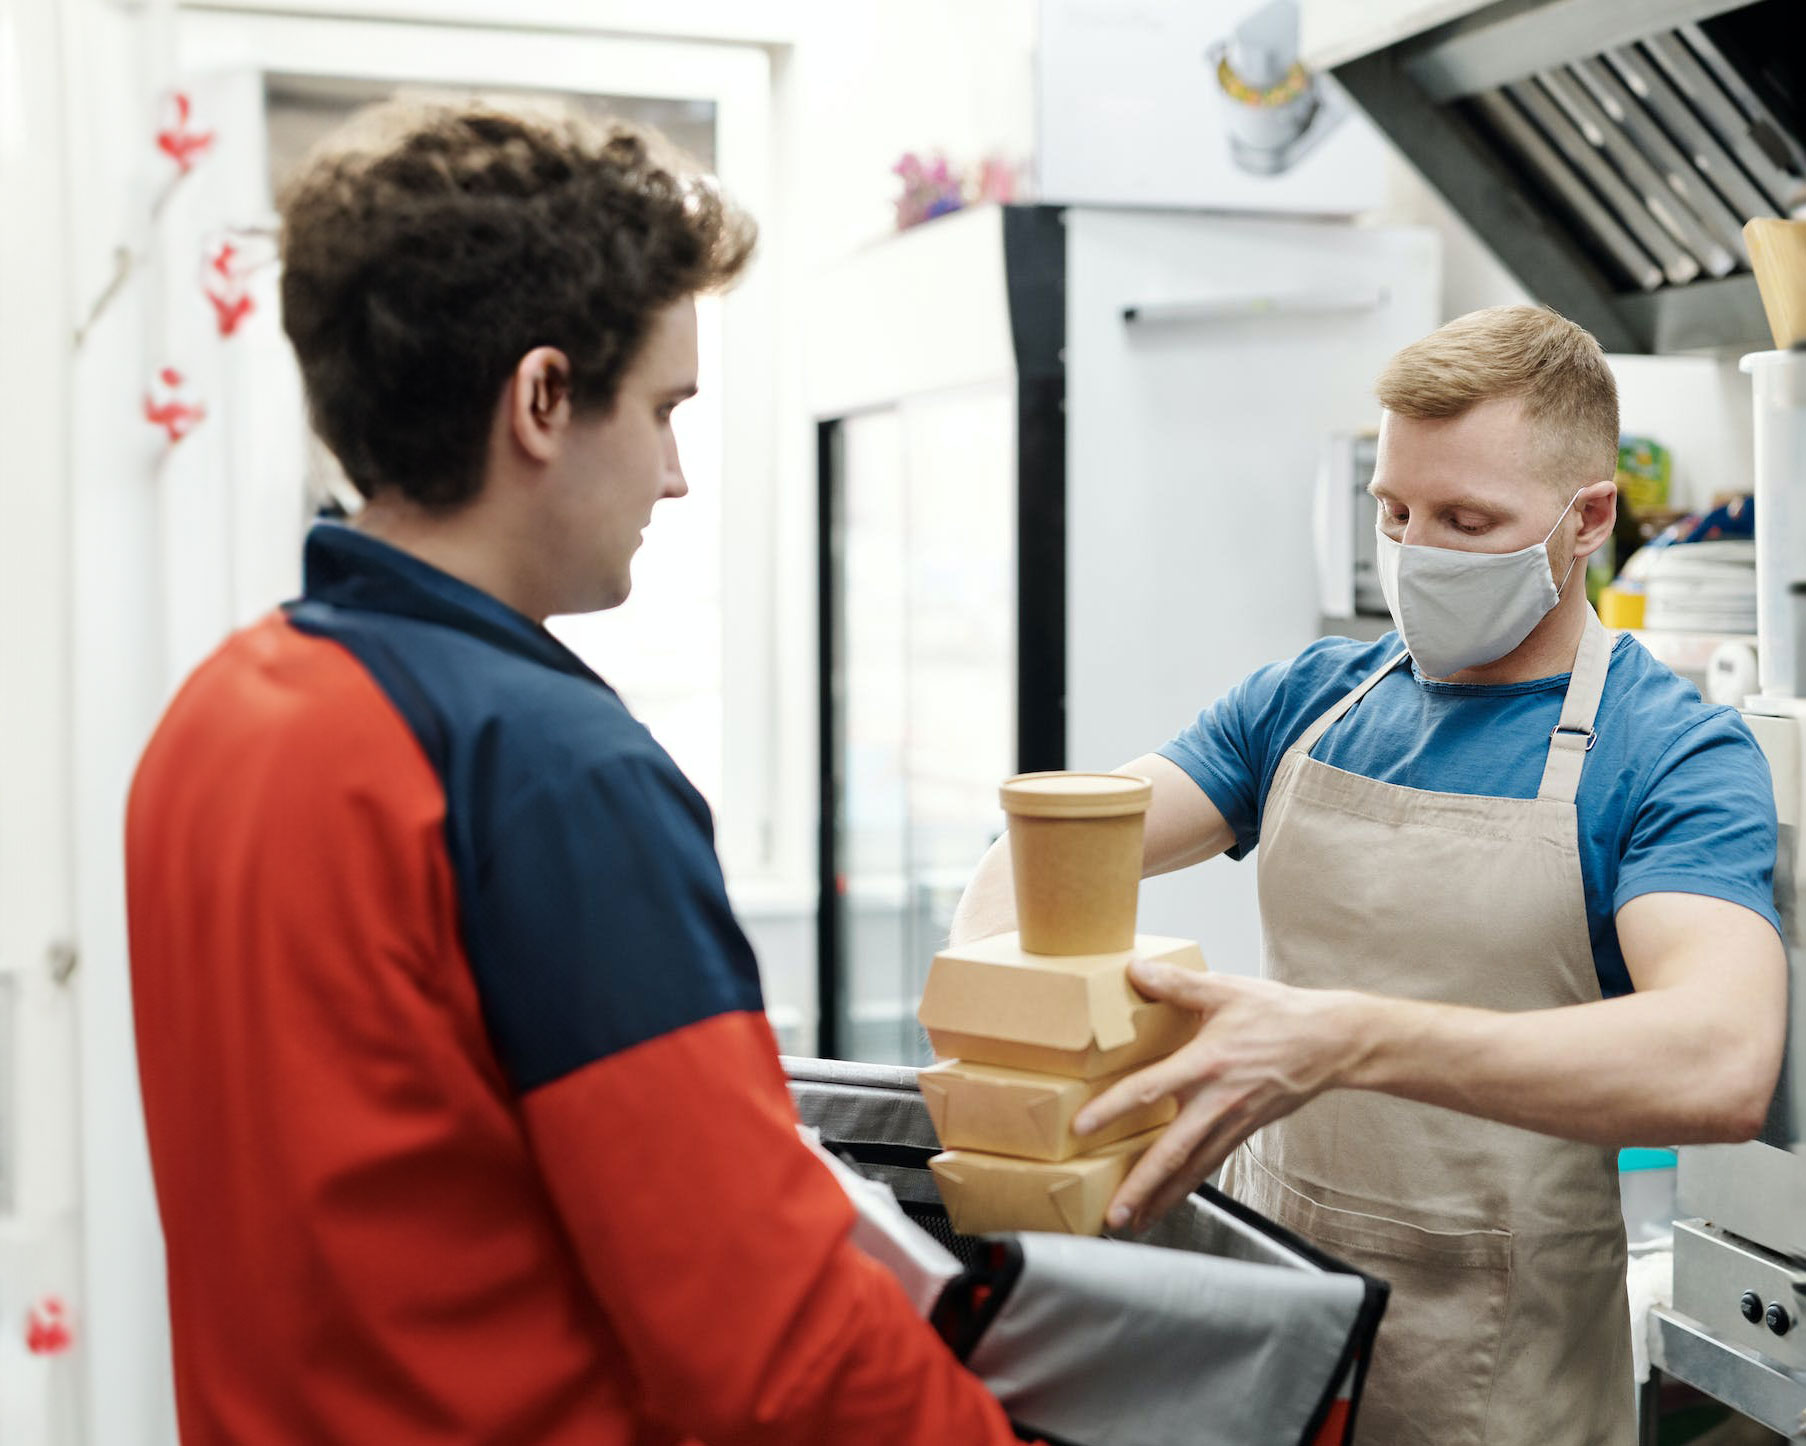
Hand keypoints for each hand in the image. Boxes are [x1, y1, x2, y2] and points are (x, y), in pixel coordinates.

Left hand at [1072, 959, 1368, 1232]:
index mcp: (1206, 1063)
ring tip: (1132, 1223)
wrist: (1331, 1042)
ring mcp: (1233, 1122)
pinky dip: (1186, 1186)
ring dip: (1161, 1198)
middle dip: (1140, 1186)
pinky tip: (1168, 1200)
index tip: (1082, 1128)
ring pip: (1191, 1169)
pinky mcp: (1244, 1131)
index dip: (1114, 1108)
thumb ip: (1177, 983)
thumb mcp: (1226, 989)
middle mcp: (1217, 1101)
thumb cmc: (1278, 1014)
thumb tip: (1134, 969)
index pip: (1150, 1089)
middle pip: (1171, 1151)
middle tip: (1112, 1215)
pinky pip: (1210, 1164)